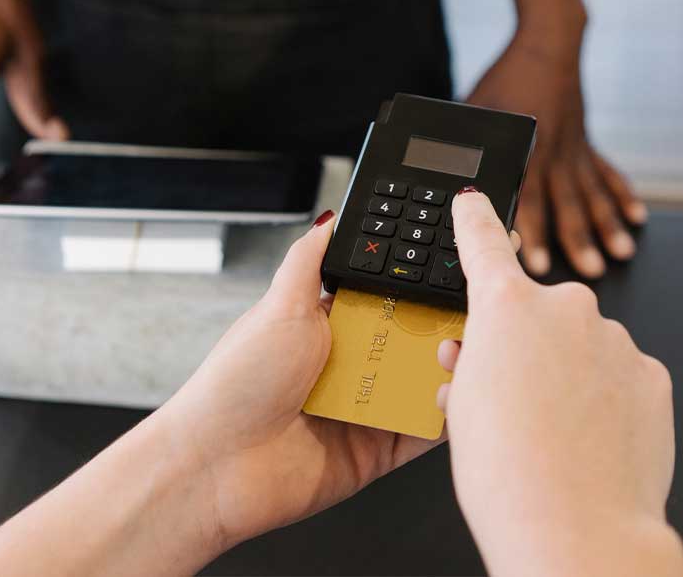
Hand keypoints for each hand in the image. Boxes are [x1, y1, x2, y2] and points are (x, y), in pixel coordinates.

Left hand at [154, 210, 444, 551]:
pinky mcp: (375, 454)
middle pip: (409, 340)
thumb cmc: (236, 383)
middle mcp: (346, 368)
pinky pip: (421, 435)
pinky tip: (454, 398)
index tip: (446, 270)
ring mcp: (362, 412)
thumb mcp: (279, 305)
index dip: (413, 288)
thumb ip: (309, 259)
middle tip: (466, 312)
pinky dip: (442, 419)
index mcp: (325, 329)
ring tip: (461, 352)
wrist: (216, 465)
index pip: (382, 300)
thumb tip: (330, 217)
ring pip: (422, 385)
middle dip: (438, 327)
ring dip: (446, 370)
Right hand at [438, 190, 682, 575]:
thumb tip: (482, 350)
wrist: (577, 530)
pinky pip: (619, 376)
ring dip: (566, 376)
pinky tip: (589, 440)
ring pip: (581, 348)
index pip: (483, 242)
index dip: (475, 218)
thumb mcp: (462, 405)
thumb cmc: (508, 475)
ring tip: (551, 435)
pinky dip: (605, 399)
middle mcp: (565, 308)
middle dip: (523, 345)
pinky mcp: (653, 374)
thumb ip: (475, 359)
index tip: (472, 200)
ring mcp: (616, 340)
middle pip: (536, 314)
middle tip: (508, 398)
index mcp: (506, 307)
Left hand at [468, 30, 645, 278]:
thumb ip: (470, 146)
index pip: (528, 198)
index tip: (539, 262)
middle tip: (590, 270)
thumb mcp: (477, 110)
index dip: (533, 232)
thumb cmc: (506, 78)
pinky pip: (608, 172)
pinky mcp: (587, 143)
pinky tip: (636, 217)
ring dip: (607, 225)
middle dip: (579, 239)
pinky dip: (622, 194)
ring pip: (594, 193)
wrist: (547, 46)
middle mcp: (555, 153)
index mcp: (526, 148)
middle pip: (568, 203)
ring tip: (620, 253)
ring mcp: (575, 149)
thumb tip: (452, 183)